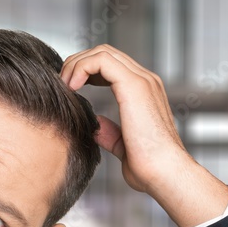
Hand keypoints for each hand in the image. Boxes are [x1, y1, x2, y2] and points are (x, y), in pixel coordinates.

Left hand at [60, 45, 227, 226]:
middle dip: (77, 64)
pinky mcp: (134, 85)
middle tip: (62, 85)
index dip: (86, 72)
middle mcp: (145, 81)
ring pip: (102, 52)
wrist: (165, 174)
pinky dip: (81, 68)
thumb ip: (110, 132)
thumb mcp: (123, 146)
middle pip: (105, 53)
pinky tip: (72, 87)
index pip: (111, 65)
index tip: (70, 90)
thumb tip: (96, 127)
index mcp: (144, 92)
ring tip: (64, 85)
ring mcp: (142, 80)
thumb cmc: (149, 167)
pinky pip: (101, 60)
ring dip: (76, 64)